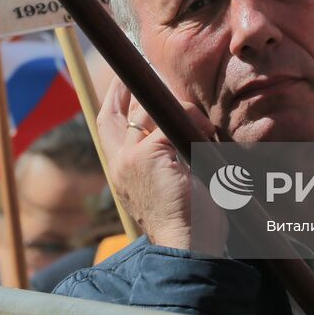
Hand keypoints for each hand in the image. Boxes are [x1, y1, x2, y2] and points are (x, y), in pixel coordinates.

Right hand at [98, 78, 227, 253]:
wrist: (187, 247)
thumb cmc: (187, 222)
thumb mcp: (169, 184)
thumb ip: (164, 156)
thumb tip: (178, 125)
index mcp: (120, 171)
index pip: (106, 125)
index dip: (114, 99)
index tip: (124, 81)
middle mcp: (118, 162)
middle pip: (112, 112)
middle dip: (124, 86)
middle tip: (140, 67)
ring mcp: (129, 158)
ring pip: (148, 111)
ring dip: (179, 111)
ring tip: (201, 129)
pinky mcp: (148, 155)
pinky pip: (170, 120)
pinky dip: (191, 123)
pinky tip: (206, 138)